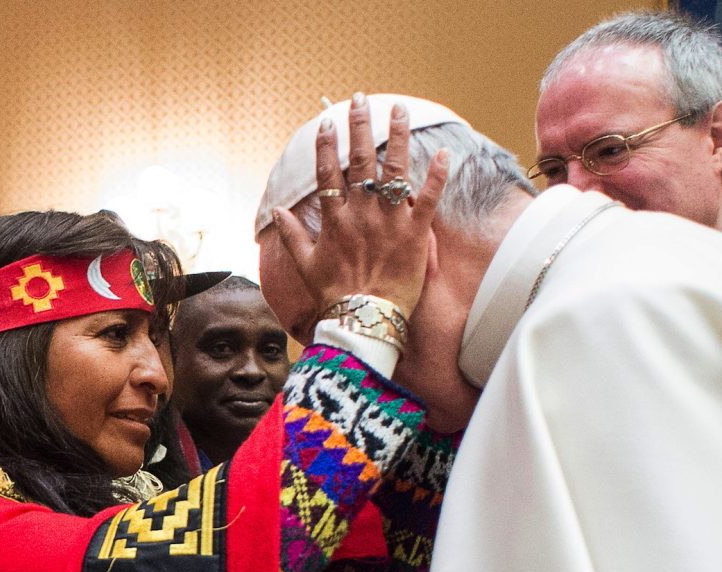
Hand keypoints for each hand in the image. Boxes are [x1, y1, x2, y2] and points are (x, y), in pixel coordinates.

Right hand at [272, 93, 448, 321]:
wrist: (364, 321)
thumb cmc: (335, 297)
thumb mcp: (305, 266)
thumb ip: (291, 237)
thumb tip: (277, 213)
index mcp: (335, 220)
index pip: (329, 172)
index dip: (328, 145)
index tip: (327, 123)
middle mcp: (361, 214)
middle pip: (361, 160)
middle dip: (360, 126)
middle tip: (361, 100)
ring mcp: (389, 222)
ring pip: (394, 170)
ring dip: (398, 136)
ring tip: (400, 110)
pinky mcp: (415, 235)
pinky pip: (428, 199)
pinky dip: (437, 176)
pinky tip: (445, 153)